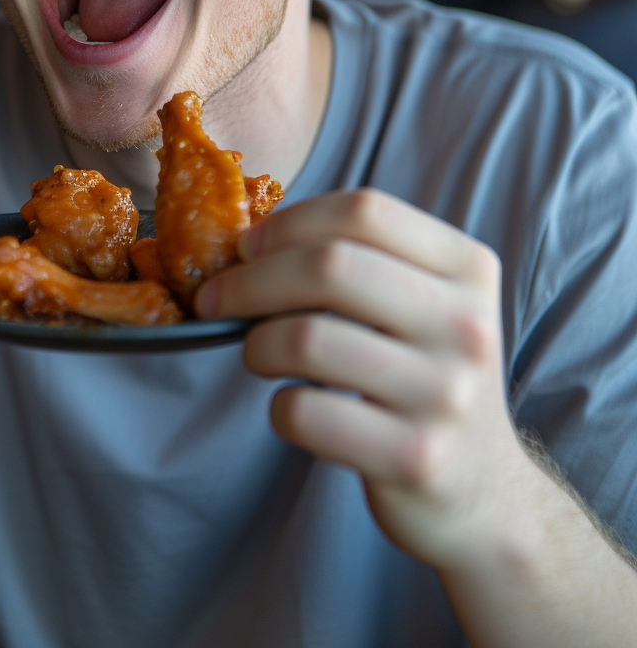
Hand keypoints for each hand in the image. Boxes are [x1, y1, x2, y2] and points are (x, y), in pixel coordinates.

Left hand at [195, 189, 530, 568]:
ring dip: (257, 344)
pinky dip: (279, 407)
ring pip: (307, 339)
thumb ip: (362, 261)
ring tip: (259, 355)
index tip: (248, 245)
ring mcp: (445, 394)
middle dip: (251, 279)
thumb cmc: (425, 376)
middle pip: (330, 266)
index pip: (365, 211)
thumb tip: (251, 242)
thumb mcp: (425, 304)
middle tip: (217, 298)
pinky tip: (294, 409)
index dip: (290, 222)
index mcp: (468, 268)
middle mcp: (465, 325)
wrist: (483, 491)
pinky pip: (305, 413)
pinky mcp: (415, 458)